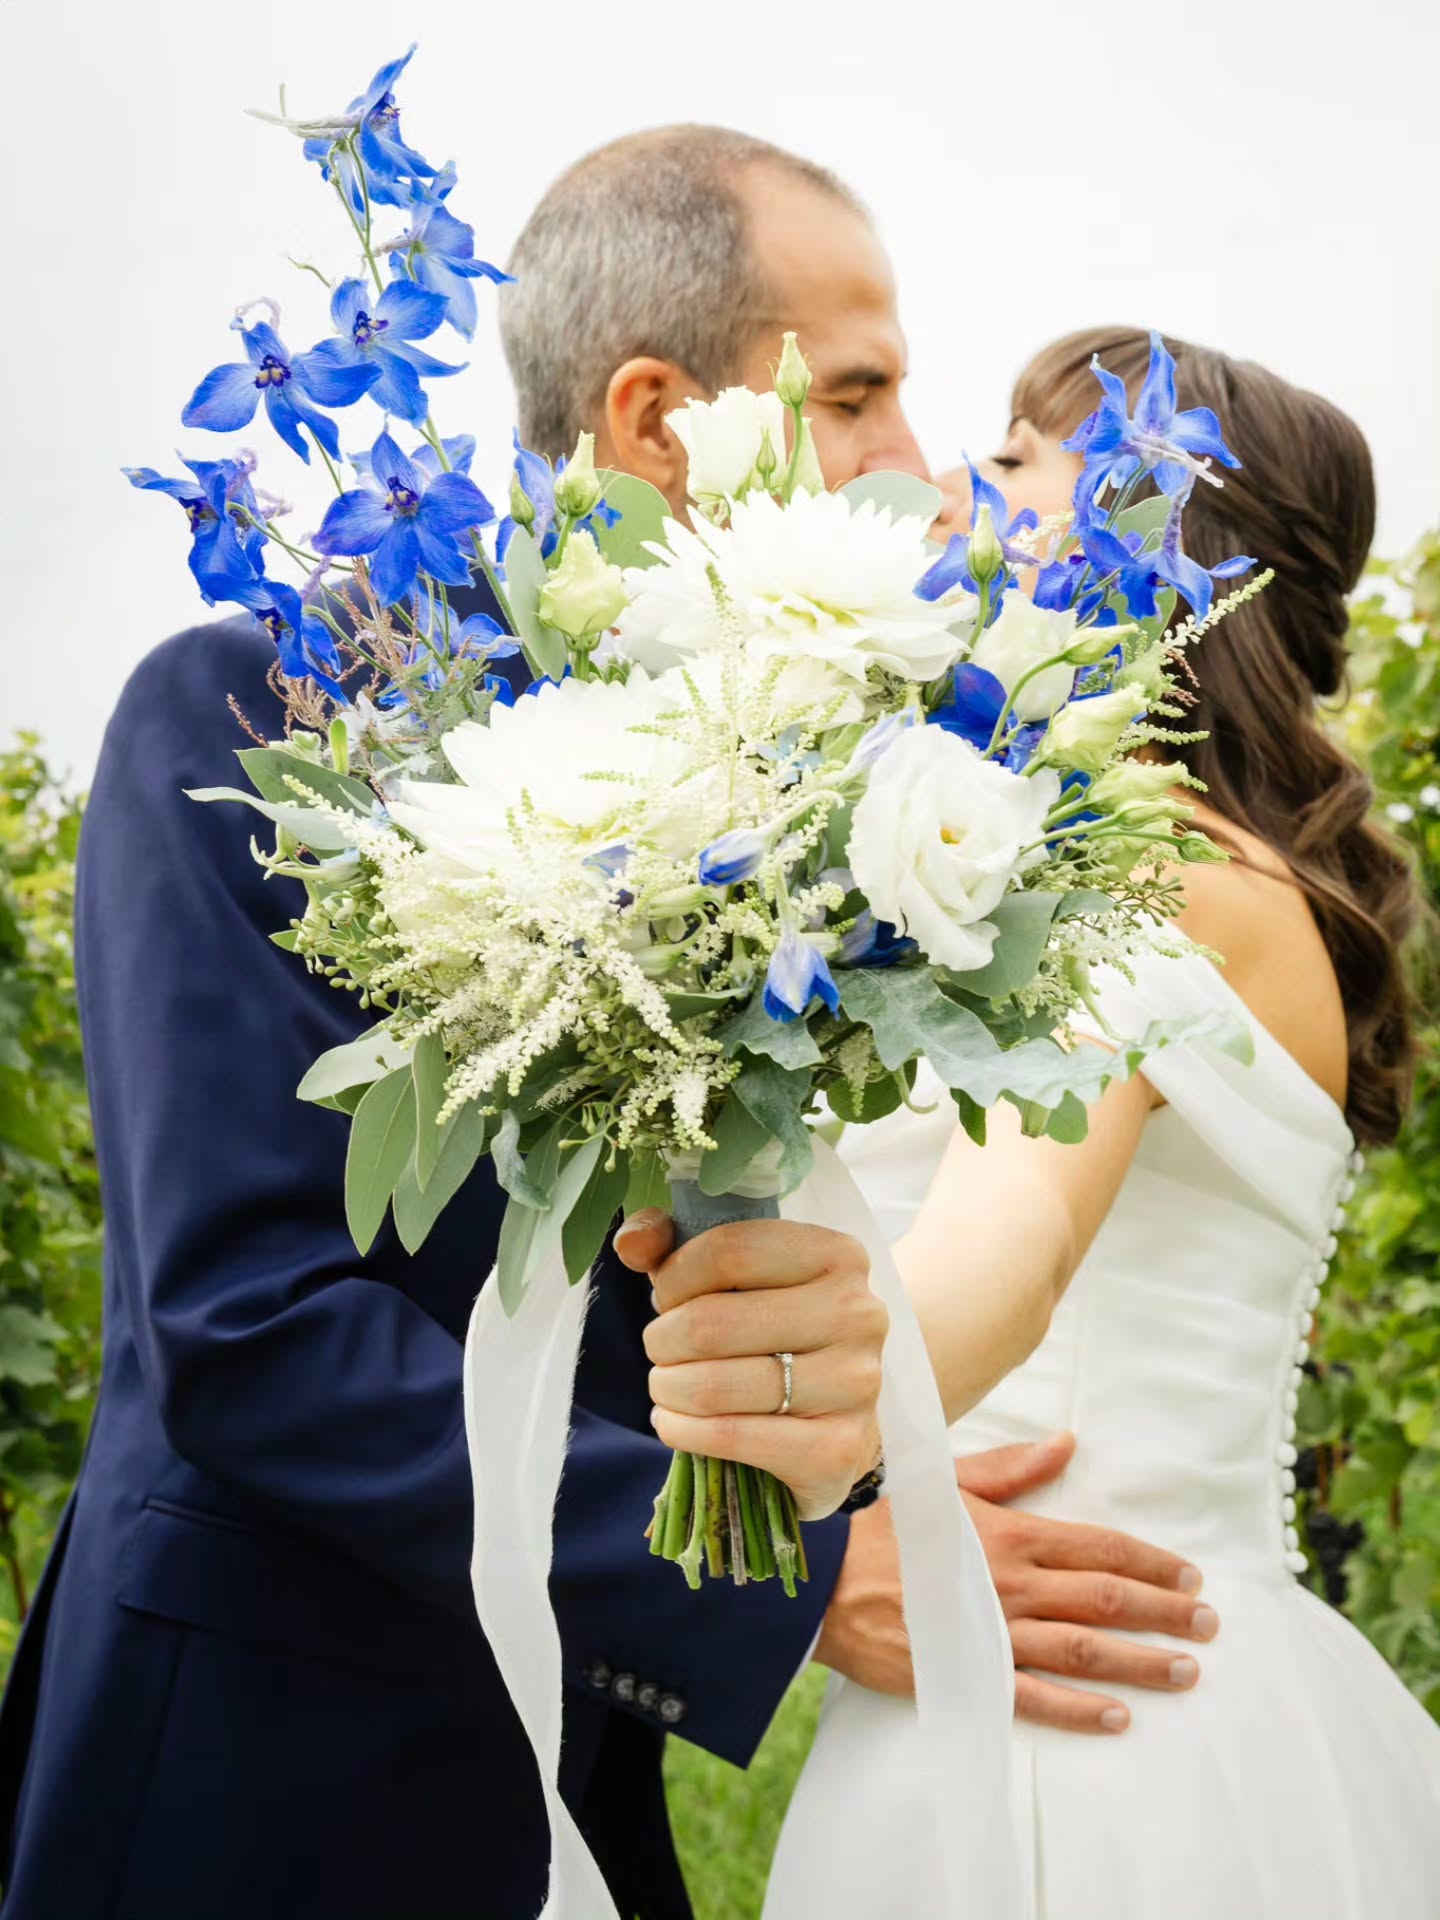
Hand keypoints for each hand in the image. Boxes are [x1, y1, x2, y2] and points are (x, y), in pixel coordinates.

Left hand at [614, 1211, 885, 1520]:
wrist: (834, 1426)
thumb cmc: (775, 1335)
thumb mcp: (732, 1277)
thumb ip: (673, 1244)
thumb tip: (631, 1243)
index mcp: (839, 1256)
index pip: (728, 1252)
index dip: (674, 1277)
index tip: (666, 1298)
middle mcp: (859, 1314)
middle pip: (712, 1323)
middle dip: (662, 1340)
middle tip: (660, 1350)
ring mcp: (856, 1384)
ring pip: (715, 1385)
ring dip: (668, 1389)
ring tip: (666, 1387)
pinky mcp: (839, 1449)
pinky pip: (730, 1437)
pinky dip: (682, 1431)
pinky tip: (674, 1423)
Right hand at [816, 1434, 1219, 1732]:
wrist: (823, 1578)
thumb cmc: (885, 1524)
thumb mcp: (949, 1482)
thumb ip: (1012, 1467)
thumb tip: (1066, 1443)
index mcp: (1012, 1534)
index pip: (1098, 1548)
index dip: (1150, 1562)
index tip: (1190, 1575)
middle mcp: (1014, 1584)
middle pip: (1105, 1599)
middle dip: (1164, 1612)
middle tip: (1209, 1624)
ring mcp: (994, 1633)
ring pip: (1084, 1650)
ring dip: (1140, 1660)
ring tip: (1186, 1670)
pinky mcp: (969, 1674)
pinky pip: (1035, 1697)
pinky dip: (1080, 1710)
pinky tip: (1119, 1716)